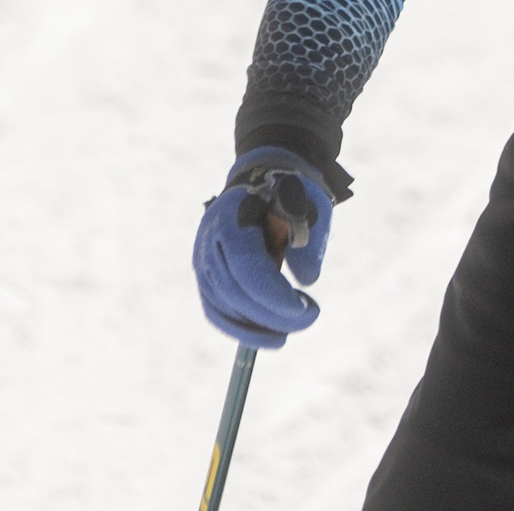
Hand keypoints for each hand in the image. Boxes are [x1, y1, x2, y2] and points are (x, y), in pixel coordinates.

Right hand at [191, 148, 334, 348]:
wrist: (264, 176)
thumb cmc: (292, 193)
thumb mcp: (311, 207)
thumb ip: (309, 241)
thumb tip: (307, 280)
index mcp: (232, 217)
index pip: (247, 266)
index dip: (273, 295)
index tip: (305, 309)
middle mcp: (209, 240)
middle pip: (233, 291)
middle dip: (271, 315)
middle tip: (309, 319)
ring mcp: (202, 259)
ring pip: (221, 306)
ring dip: (255, 328)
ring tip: (289, 331)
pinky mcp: (205, 275)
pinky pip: (216, 310)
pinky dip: (239, 328)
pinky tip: (267, 336)